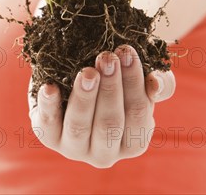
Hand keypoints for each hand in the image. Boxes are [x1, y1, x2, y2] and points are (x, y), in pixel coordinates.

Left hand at [28, 45, 175, 167]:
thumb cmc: (120, 80)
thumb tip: (156, 83)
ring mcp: (74, 148)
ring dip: (84, 98)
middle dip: (110, 89)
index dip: (134, 83)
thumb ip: (159, 82)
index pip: (138, 114)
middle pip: (109, 124)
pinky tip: (50, 87)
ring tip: (87, 71)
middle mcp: (105, 152)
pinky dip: (48, 106)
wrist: (78, 76)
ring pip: (79, 127)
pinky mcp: (49, 136)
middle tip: (107, 57)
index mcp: (134, 141)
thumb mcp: (142, 79)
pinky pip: (46, 125)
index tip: (127, 52)